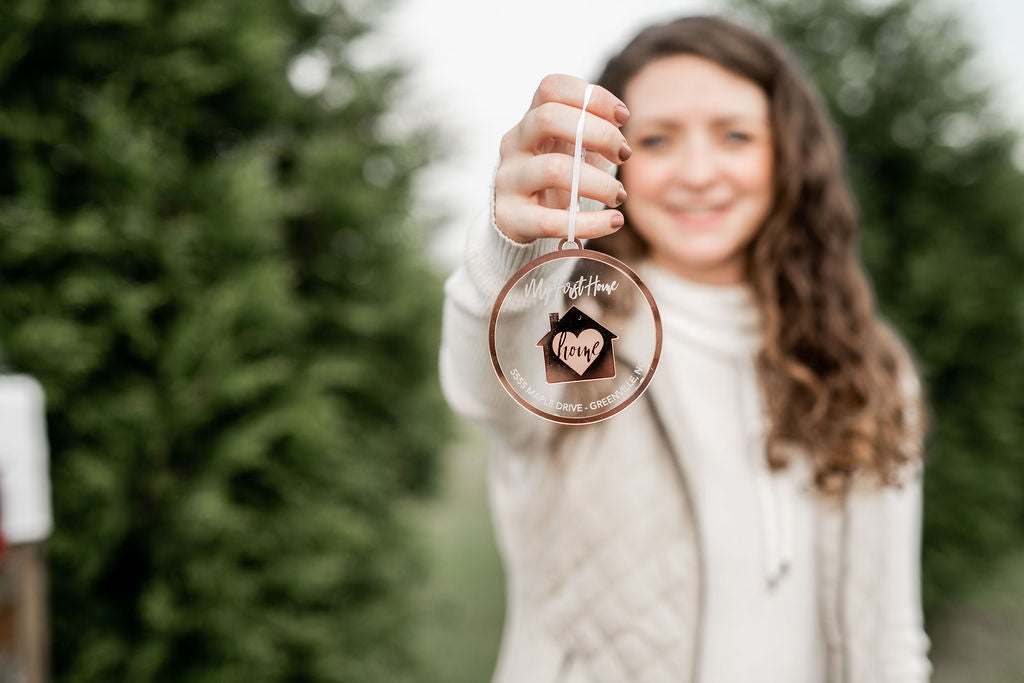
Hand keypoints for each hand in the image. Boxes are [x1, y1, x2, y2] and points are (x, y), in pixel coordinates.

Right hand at [494, 75, 630, 243]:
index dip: (592, 96)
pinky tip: (614, 221)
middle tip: (624, 154)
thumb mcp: (569, 150)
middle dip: (598, 133)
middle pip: (548, 118)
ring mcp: (508, 181)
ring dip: (599, 183)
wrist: (517, 223)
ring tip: (619, 195)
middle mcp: (513, 145)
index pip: (551, 88)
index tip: (623, 117)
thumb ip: (589, 132)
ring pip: (553, 170)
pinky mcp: (511, 218)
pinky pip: (551, 221)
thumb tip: (618, 120)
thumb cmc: (554, 181)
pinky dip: (591, 223)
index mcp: (530, 121)